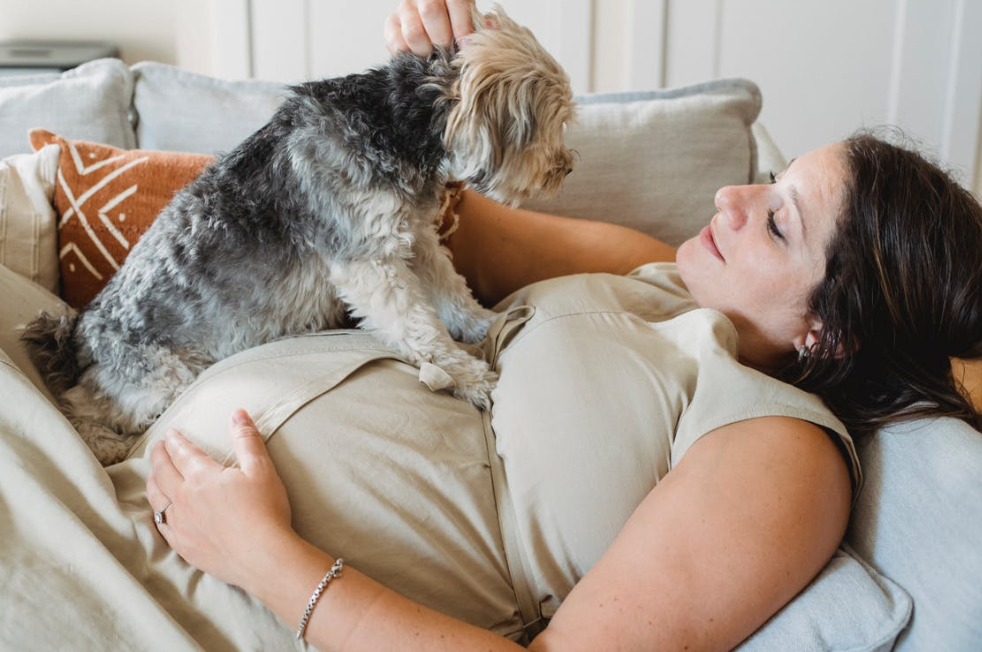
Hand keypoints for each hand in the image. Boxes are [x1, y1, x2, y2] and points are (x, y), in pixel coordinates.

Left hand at [146, 409, 295, 592]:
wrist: (265, 558)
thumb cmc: (266, 511)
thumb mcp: (261, 469)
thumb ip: (247, 439)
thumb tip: (237, 413)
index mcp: (202, 477)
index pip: (181, 453)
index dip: (175, 441)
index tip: (170, 434)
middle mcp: (184, 499)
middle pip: (162, 473)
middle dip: (158, 457)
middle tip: (157, 448)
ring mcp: (181, 525)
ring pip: (156, 499)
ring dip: (153, 482)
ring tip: (154, 475)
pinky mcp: (184, 547)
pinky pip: (161, 526)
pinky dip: (157, 512)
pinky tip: (160, 511)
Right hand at [384, 0, 475, 56]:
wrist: (434, 33)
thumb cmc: (458, 28)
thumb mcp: (472, 22)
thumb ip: (481, 25)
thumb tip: (492, 28)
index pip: (455, 0)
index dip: (462, 25)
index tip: (465, 47)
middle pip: (430, 12)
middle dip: (443, 40)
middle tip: (449, 55)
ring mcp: (405, 8)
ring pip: (413, 31)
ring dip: (427, 52)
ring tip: (435, 60)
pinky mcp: (391, 24)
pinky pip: (396, 43)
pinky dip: (409, 57)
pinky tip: (420, 60)